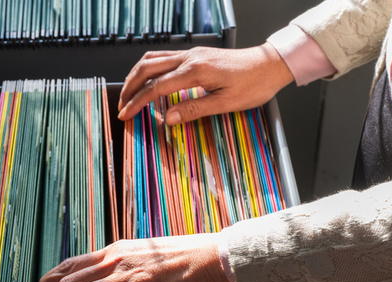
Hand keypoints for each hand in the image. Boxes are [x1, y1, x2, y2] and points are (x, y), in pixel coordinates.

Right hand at [117, 43, 293, 124]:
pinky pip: (164, 58)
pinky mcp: (195, 55)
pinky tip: (148, 81)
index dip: (137, 103)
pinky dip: (150, 69)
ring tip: (129, 94)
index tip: (125, 115)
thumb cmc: (253, 84)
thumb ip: (193, 109)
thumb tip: (167, 118)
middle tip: (121, 106)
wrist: (270, 65)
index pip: (156, 87)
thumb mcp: (225, 103)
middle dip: (130, 87)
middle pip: (147, 68)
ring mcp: (191, 54)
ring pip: (153, 59)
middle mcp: (190, 58)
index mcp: (195, 71)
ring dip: (137, 76)